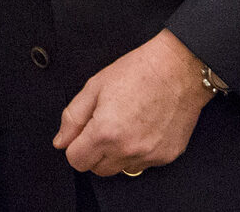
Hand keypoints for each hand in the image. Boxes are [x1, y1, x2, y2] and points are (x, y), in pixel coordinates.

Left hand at [52, 29, 212, 176]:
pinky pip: (143, 165)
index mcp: (105, 132)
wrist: (179, 70)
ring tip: (124, 125)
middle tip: (103, 126)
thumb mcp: (94, 86)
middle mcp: (128, 149)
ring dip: (117, 154)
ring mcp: (150, 156)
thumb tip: (61, 141)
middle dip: (94, 152)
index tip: (81, 135)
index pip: (76, 161)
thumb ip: (73, 118)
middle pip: (97, 169)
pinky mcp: (167, 156)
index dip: (75, 146)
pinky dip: (138, 153)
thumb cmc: (139, 72)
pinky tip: (142, 129)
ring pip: (121, 169)